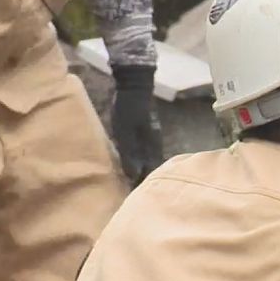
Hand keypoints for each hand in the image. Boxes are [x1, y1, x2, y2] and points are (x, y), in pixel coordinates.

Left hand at [111, 64, 163, 185]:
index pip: (149, 171)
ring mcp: (152, 137)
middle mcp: (155, 143)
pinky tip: (131, 161)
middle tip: (129, 190)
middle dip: (141, 178)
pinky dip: (139, 159)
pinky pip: (145, 150)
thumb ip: (129, 152)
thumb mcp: (124, 131)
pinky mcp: (147, 132)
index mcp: (152, 146)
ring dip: (140, 169)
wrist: (135, 85)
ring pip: (148, 159)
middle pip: (150, 167)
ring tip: (128, 178)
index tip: (131, 194)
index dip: (140, 183)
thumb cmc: (128, 108)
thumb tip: (133, 174)